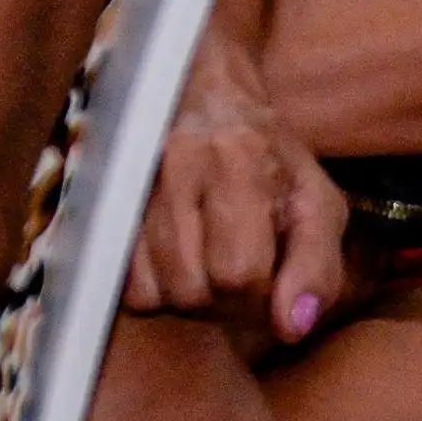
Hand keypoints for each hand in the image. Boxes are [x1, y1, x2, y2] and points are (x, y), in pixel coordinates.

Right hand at [125, 34, 346, 344]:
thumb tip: (292, 329)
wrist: (203, 91)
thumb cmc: (269, 157)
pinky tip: (173, 259)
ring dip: (188, 295)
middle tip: (236, 268)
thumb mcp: (316, 203)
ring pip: (156, 291)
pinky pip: (125, 283)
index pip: (240, 271)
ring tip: (206, 263)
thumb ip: (317, 267)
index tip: (268, 272)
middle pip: (194, 288)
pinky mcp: (104, 200)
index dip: (260, 293)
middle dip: (223, 299)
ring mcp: (133, 181)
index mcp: (240, 159)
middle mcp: (178, 164)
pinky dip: (153, 287)